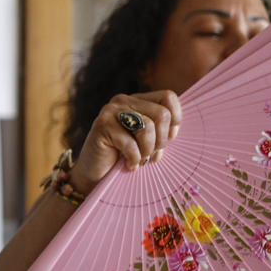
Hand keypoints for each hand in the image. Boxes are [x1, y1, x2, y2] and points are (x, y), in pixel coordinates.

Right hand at [70, 90, 184, 194]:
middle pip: (161, 114)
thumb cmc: (124, 158)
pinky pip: (131, 143)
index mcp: (137, 100)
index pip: (168, 97)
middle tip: (151, 155)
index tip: (169, 138)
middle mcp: (123, 101)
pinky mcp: (101, 126)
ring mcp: (111, 111)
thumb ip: (160, 129)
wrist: (95, 174)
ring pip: (147, 126)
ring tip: (140, 160)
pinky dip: (134, 159)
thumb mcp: (147, 140)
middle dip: (161, 140)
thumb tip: (176, 129)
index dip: (175, 119)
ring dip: (147, 151)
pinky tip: (129, 165)